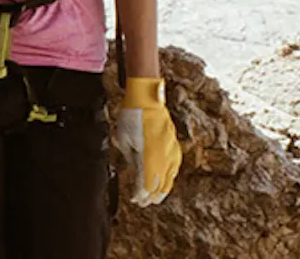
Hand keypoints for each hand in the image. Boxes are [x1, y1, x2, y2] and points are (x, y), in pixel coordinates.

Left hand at [113, 77, 181, 206]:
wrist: (147, 97)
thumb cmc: (132, 116)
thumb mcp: (124, 139)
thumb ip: (131, 160)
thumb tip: (135, 173)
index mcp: (150, 153)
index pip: (147, 182)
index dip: (141, 194)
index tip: (134, 199)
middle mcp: (164, 153)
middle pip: (159, 183)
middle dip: (150, 195)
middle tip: (141, 202)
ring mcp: (171, 148)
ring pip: (170, 176)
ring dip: (161, 189)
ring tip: (154, 198)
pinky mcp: (174, 143)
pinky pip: (175, 166)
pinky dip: (170, 177)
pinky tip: (166, 181)